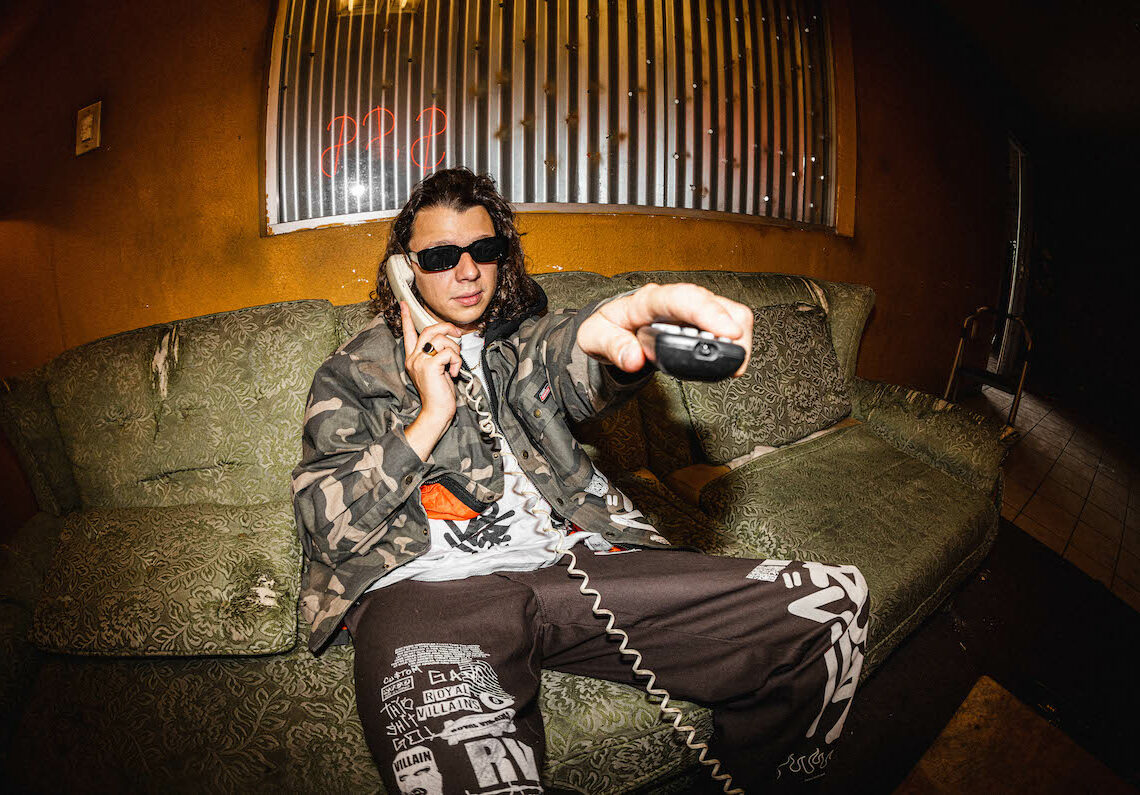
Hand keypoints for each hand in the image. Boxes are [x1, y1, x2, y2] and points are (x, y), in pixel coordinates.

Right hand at [400, 302, 463, 459]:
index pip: (408, 333)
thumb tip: (449, 340)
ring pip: (441, 340)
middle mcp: (413, 358)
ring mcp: (419, 361)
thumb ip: (438, 355)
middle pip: (429, 330)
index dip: (406, 317)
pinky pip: (448, 352)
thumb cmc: (440, 394)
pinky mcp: (429, 366)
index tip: (404, 304)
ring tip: (455, 365)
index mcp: (413, 358)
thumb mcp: (437, 370)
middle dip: (446, 327)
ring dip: (455, 350)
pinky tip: (454, 372)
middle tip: (456, 333)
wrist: (437, 412)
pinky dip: (456, 360)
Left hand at [577, 283, 752, 375]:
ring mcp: (691, 309)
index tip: (728, 332)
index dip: (707, 313)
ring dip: (737, 338)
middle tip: (732, 362)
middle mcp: (674, 300)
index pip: (681, 298)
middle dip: (732, 330)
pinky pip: (729, 325)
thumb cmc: (607, 328)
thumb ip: (613, 347)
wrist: (612, 328)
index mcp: (647, 301)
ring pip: (729, 312)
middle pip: (715, 303)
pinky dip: (734, 343)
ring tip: (729, 365)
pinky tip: (725, 360)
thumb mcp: (595, 337)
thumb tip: (634, 358)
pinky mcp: (702, 321)